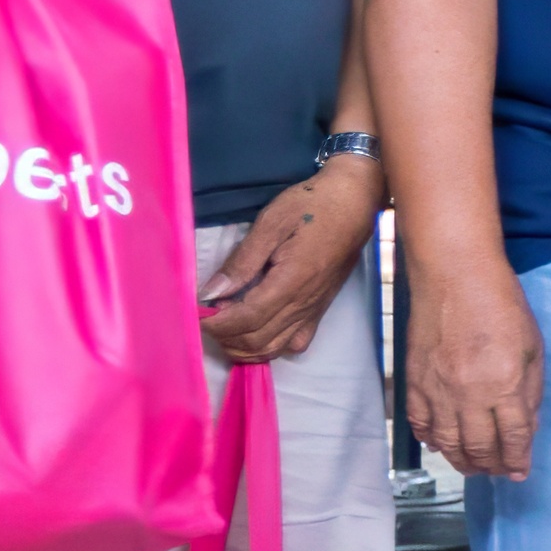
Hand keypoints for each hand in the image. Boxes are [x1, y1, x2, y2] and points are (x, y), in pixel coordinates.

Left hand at [199, 154, 377, 364]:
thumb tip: (212, 292)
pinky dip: (269, 347)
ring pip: (273, 348)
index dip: (217, 324)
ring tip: (224, 325)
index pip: (247, 319)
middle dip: (224, 336)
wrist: (354, 202)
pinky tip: (256, 331)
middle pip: (256, 340)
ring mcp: (314, 310)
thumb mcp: (271, 223)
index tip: (196, 312)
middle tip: (208, 315)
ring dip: (242, 346)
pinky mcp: (319, 310)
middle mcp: (304, 303)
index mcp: (292, 281)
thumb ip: (242, 260)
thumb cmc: (312, 205)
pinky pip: (294, 344)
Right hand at [405, 249, 543, 478]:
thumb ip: (531, 390)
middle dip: (491, 466)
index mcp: (504, 384)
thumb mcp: (532, 347)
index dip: (518, 459)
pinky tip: (441, 445)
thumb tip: (528, 426)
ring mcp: (437, 389)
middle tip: (498, 473)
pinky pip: (419, 423)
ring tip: (473, 468)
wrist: (454, 276)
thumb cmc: (500, 304)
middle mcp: (468, 393)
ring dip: (462, 461)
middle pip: (479, 446)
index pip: (513, 436)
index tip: (521, 472)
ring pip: (447, 442)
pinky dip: (430, 440)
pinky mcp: (414, 381)